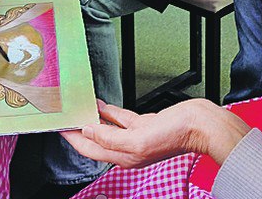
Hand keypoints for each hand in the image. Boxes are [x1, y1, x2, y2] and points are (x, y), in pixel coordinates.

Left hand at [62, 99, 248, 167]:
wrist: (201, 125)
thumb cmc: (176, 135)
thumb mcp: (138, 138)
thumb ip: (110, 137)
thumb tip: (87, 132)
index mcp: (125, 156)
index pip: (89, 149)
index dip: (72, 139)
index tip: (59, 127)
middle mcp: (128, 149)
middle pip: (95, 140)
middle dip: (79, 130)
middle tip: (66, 117)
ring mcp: (137, 136)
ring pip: (107, 128)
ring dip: (93, 119)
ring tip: (79, 108)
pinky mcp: (146, 124)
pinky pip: (121, 118)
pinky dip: (109, 112)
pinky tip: (102, 104)